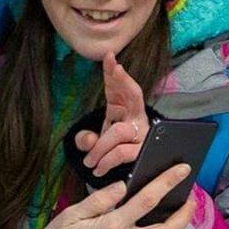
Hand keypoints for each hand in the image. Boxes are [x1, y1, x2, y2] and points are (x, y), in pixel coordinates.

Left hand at [76, 52, 148, 176]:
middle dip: (124, 80)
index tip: (109, 57)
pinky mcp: (143, 150)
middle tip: (115, 68)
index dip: (114, 72)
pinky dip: (107, 161)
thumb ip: (85, 139)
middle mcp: (136, 116)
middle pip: (133, 94)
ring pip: (120, 131)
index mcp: (123, 107)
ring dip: (100, 146)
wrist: (122, 171)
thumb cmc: (108, 148)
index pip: (119, 86)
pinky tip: (98, 168)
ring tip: (89, 161)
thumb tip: (89, 140)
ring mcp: (142, 132)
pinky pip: (124, 152)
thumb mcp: (92, 141)